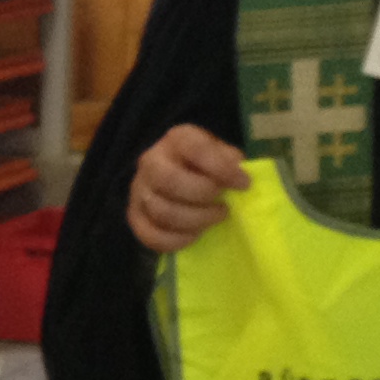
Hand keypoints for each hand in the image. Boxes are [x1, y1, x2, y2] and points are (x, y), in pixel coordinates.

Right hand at [127, 124, 251, 252]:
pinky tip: (194, 235)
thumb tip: (238, 174)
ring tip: (213, 219)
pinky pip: (150, 235)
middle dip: (203, 197)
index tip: (244, 184)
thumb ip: (230, 161)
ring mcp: (139, 190)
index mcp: (177, 139)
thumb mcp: (221, 153)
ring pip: (162, 212)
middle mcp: (151, 161)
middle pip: (170, 181)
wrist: (178, 175)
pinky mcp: (135, 216)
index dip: (221, 168)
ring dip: (195, 221)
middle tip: (224, 207)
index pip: (195, 149)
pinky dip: (176, 241)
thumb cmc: (205, 166)